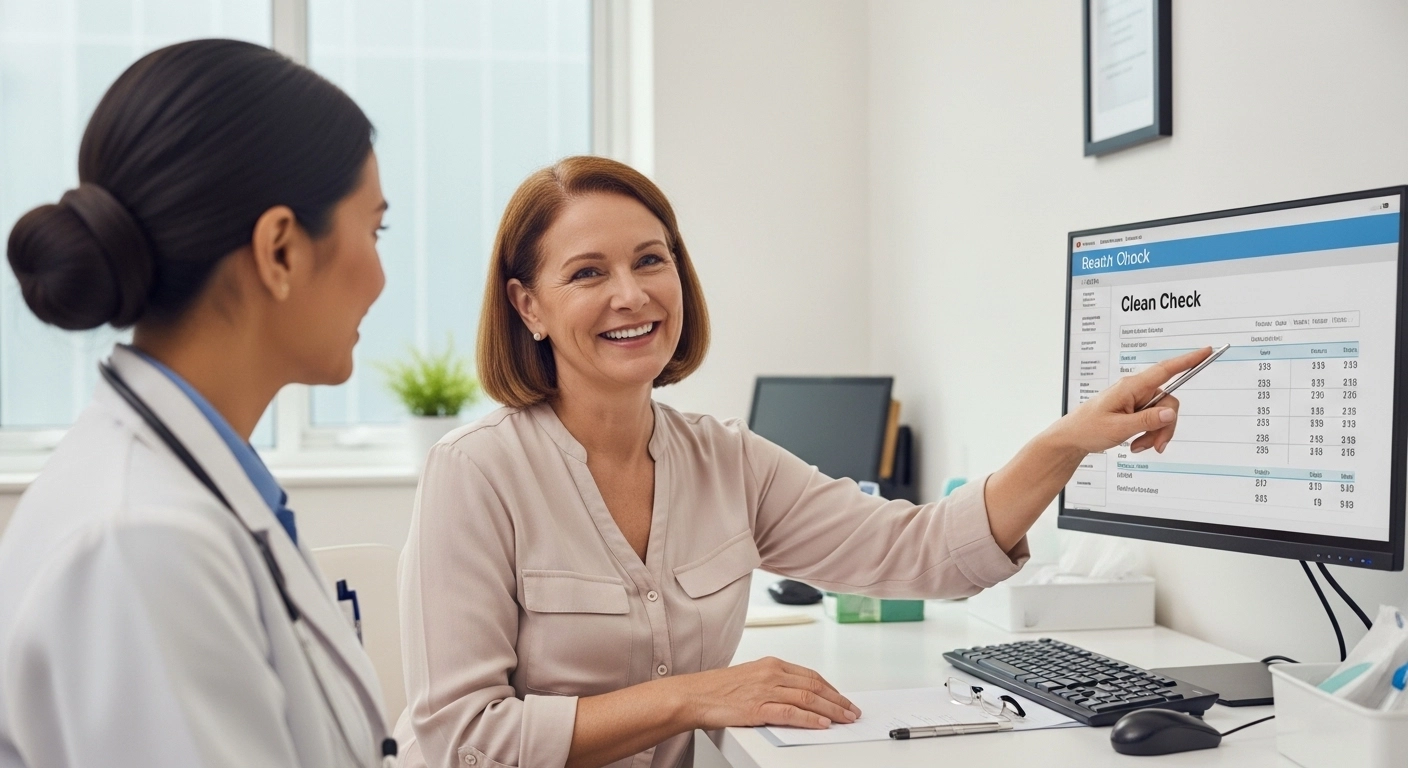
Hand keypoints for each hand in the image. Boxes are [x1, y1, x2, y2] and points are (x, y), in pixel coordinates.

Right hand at [678, 657, 860, 729]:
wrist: (694, 695)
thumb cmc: (718, 688)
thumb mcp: (751, 676)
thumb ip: (774, 682)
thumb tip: (796, 694)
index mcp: (771, 664)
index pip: (810, 675)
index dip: (831, 688)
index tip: (842, 698)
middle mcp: (771, 674)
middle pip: (814, 686)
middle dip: (837, 700)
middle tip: (852, 711)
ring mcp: (765, 690)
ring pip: (808, 699)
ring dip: (831, 710)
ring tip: (845, 718)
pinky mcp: (757, 708)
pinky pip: (791, 713)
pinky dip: (810, 719)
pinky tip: (822, 724)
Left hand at [1048, 347, 1212, 454]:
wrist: (1072, 438)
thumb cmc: (1087, 428)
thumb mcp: (1118, 428)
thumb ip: (1147, 420)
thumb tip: (1170, 413)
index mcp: (1131, 387)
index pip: (1165, 370)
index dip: (1188, 360)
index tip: (1207, 351)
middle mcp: (1136, 390)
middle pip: (1169, 403)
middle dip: (1165, 427)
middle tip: (1154, 445)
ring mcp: (1136, 400)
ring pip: (1163, 416)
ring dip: (1155, 434)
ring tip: (1138, 446)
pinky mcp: (1135, 410)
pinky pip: (1153, 421)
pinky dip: (1149, 435)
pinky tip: (1136, 443)